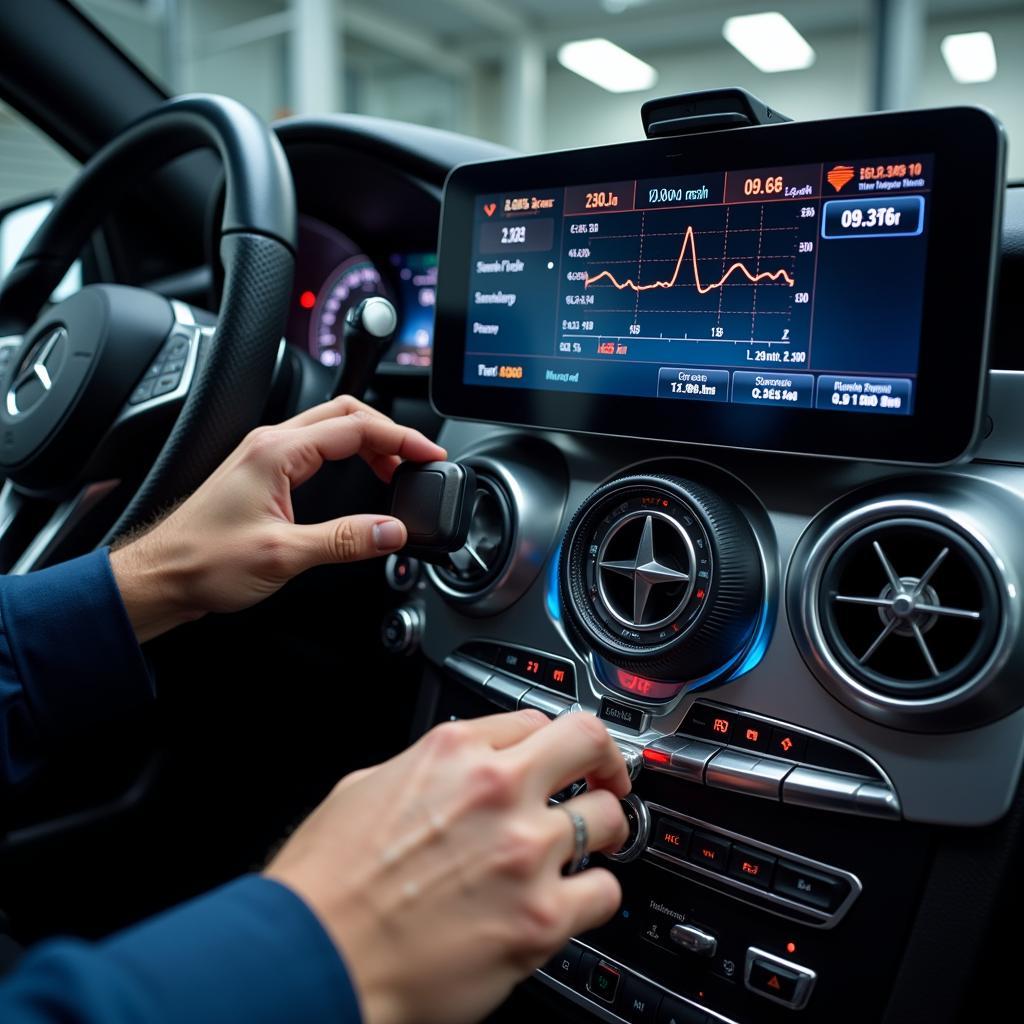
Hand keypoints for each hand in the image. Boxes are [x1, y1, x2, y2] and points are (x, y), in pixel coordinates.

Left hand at [110, 396, 444, 641]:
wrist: (162, 577)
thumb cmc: (204, 562)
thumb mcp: (284, 555)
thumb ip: (345, 540)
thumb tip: (392, 531)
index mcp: (277, 452)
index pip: (355, 427)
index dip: (401, 438)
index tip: (430, 454)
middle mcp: (271, 444)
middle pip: (346, 415)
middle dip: (389, 432)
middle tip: (418, 460)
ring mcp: (265, 455)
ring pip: (331, 429)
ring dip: (369, 443)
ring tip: (397, 471)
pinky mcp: (263, 472)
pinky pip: (316, 448)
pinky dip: (348, 454)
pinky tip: (361, 477)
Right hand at [266, 710, 630, 1023]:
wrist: (317, 957)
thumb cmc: (329, 882)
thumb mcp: (368, 786)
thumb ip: (428, 769)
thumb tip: (456, 773)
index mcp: (453, 750)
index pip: (534, 720)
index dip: (549, 741)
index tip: (559, 758)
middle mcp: (497, 790)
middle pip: (589, 743)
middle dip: (604, 760)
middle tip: (606, 778)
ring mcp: (526, 851)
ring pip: (610, 818)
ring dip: (604, 830)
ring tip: (592, 846)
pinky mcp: (542, 917)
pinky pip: (605, 891)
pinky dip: (595, 893)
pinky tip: (575, 897)